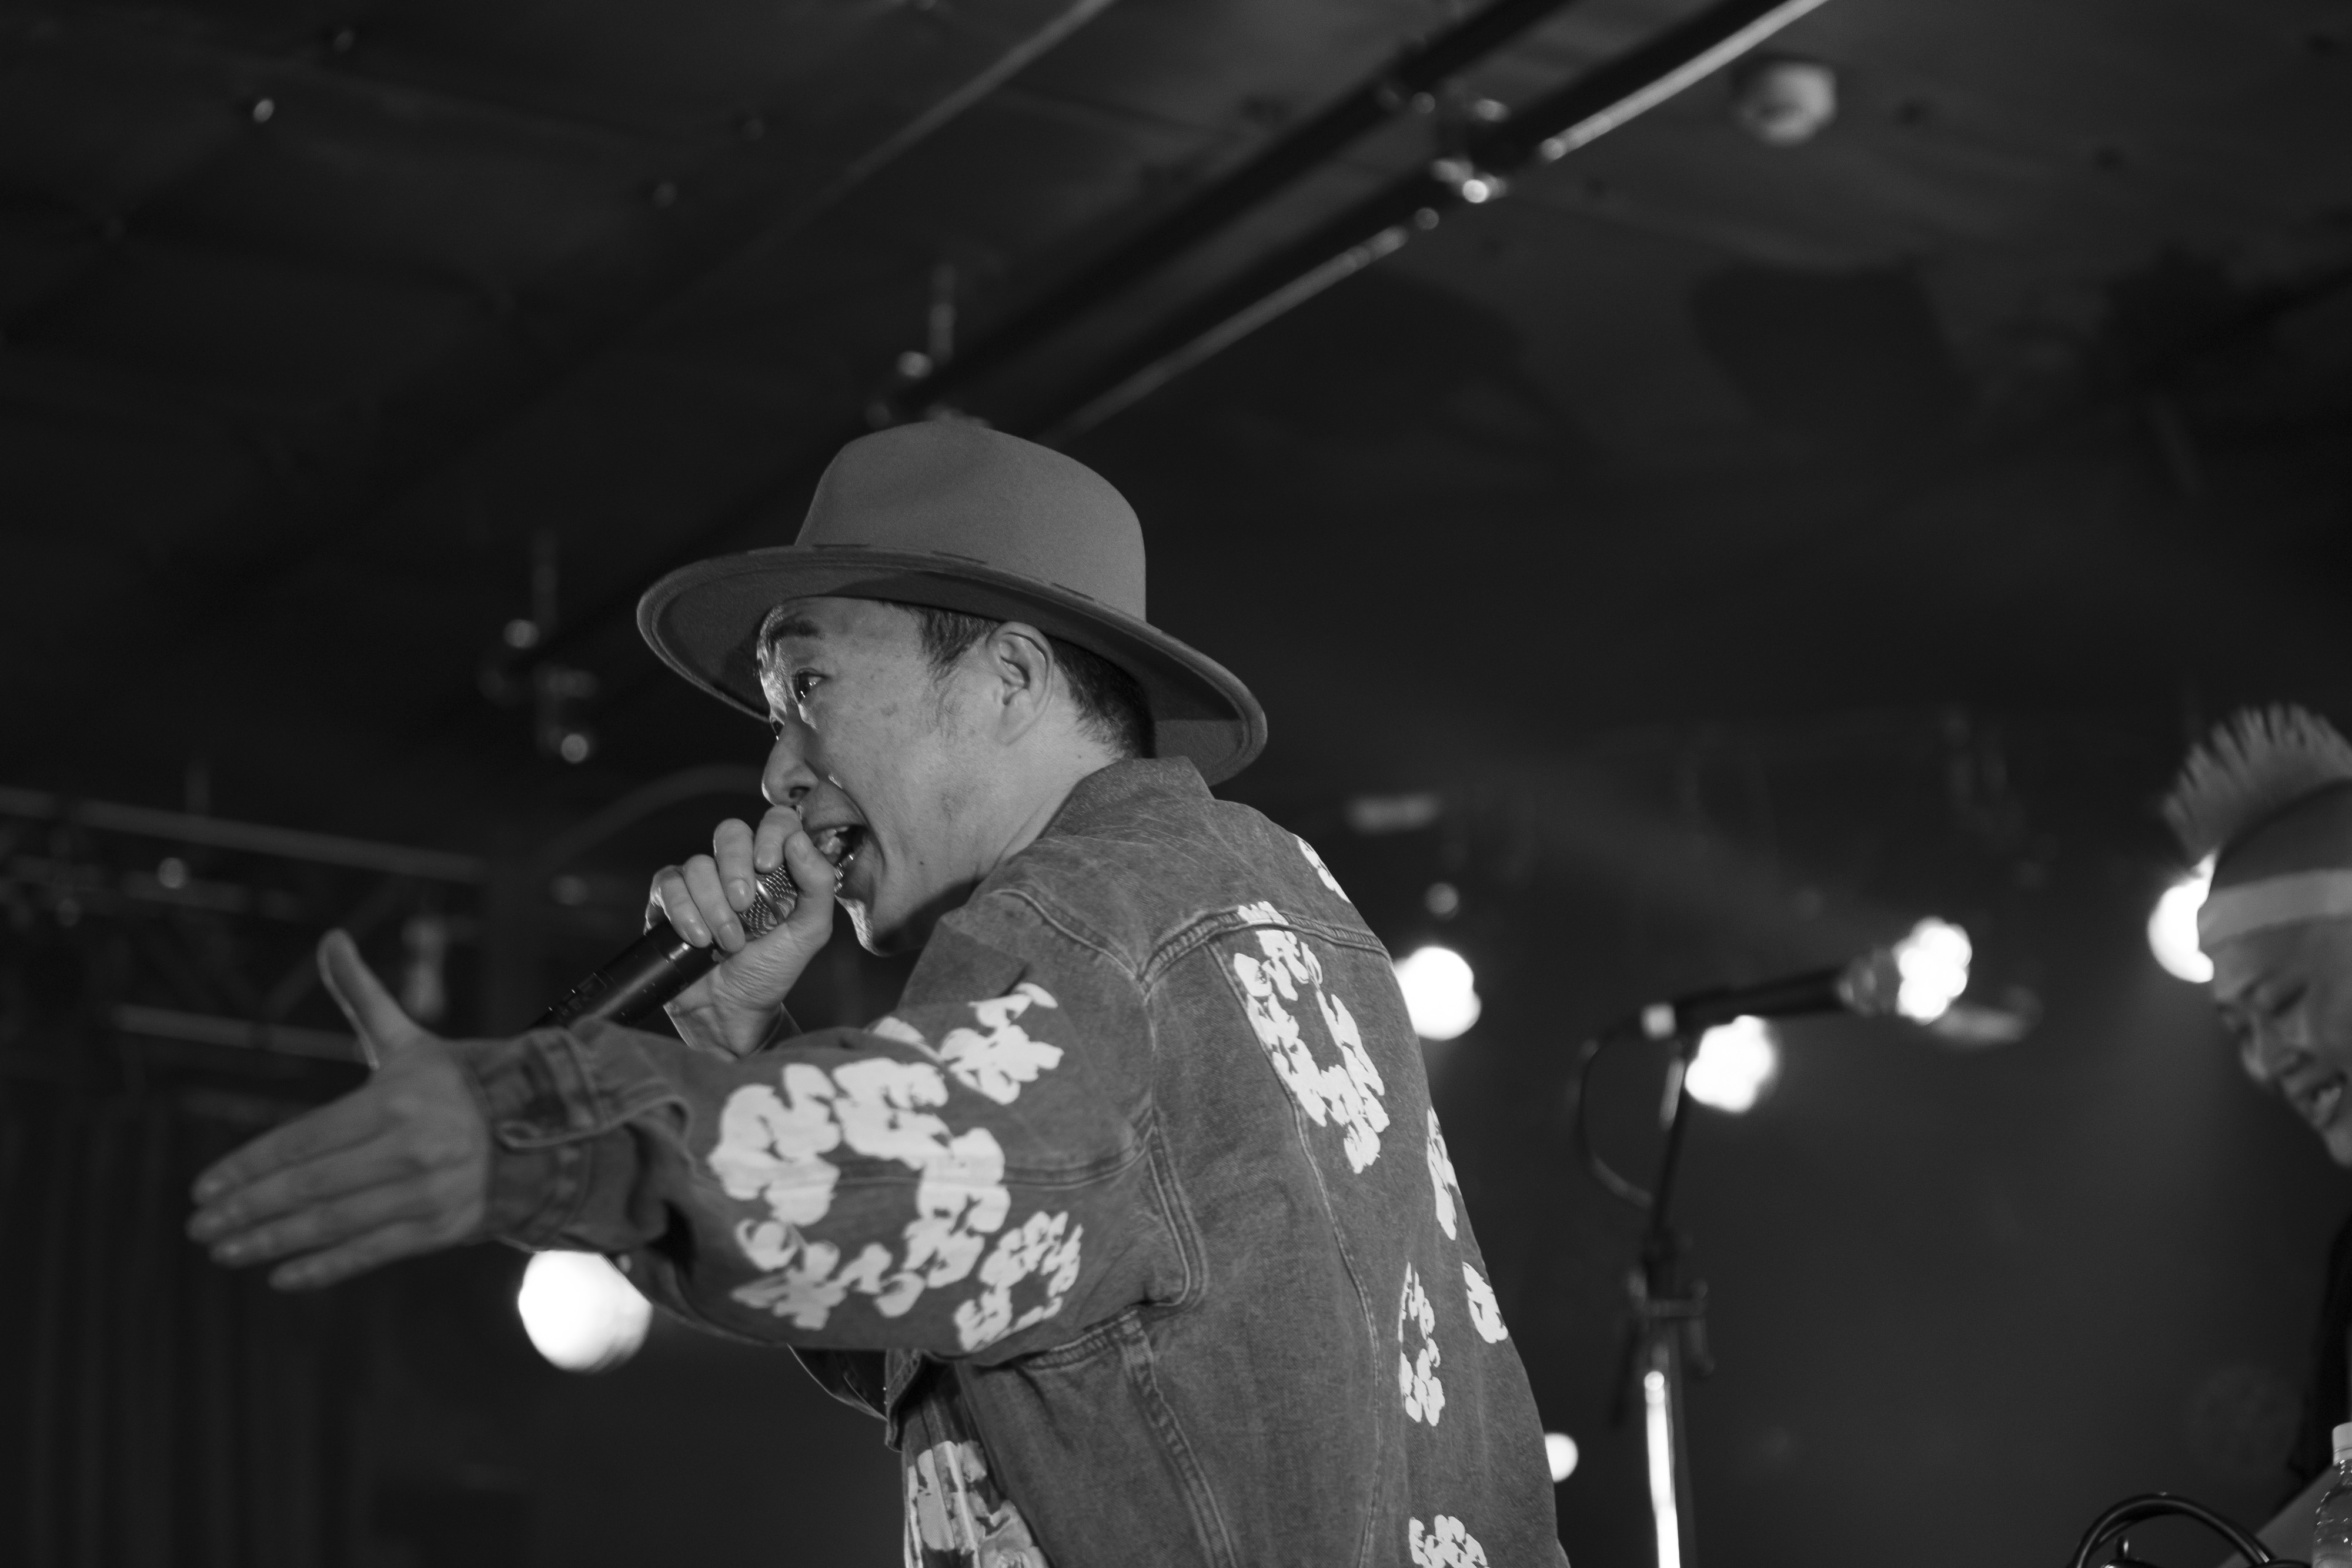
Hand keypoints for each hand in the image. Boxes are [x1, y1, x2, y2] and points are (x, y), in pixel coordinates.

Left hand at [186, 930, 490, 1289]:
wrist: (540, 1128)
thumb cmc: (456, 1084)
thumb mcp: (410, 1041)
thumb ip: (363, 996)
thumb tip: (331, 938)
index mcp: (396, 1100)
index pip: (302, 1139)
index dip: (247, 1166)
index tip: (202, 1188)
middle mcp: (413, 1147)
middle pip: (311, 1185)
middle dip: (248, 1209)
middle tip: (200, 1227)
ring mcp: (431, 1191)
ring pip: (335, 1222)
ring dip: (273, 1241)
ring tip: (226, 1252)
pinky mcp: (445, 1227)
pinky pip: (374, 1251)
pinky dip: (326, 1268)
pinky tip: (282, 1277)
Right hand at [647, 803, 837, 1055]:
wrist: (733, 1013)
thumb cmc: (772, 972)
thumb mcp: (809, 932)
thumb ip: (817, 884)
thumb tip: (798, 839)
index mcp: (775, 868)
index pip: (775, 821)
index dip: (770, 832)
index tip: (768, 865)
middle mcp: (736, 869)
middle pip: (730, 831)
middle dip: (735, 865)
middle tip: (744, 905)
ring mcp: (700, 884)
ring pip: (697, 864)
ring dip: (714, 906)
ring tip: (729, 943)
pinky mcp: (668, 903)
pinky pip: (668, 885)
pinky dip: (684, 912)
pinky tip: (700, 940)